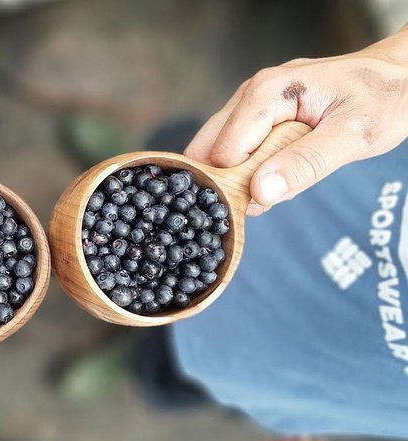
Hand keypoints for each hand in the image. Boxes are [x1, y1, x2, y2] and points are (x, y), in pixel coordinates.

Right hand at [185, 24, 407, 214]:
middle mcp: (249, 94)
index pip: (224, 154)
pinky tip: (283, 167)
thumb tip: (259, 193)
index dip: (237, 185)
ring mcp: (250, 103)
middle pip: (210, 151)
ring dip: (246, 176)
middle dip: (234, 181)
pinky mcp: (256, 115)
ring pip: (220, 152)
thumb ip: (305, 164)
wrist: (398, 78)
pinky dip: (254, 168)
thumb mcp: (353, 136)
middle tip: (271, 194)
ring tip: (286, 175)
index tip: (263, 204)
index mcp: (266, 93)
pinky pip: (238, 149)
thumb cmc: (383, 99)